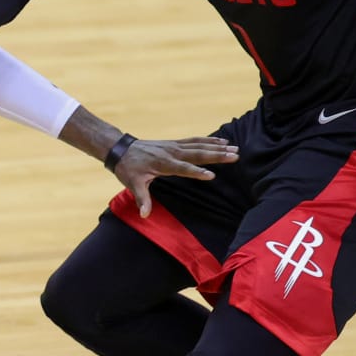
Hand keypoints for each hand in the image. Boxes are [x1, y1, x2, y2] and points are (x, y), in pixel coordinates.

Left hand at [111, 136, 238, 217]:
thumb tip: (144, 215)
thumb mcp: (133, 184)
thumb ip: (142, 199)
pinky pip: (195, 140)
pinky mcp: (175, 143)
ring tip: (234, 148)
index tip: (212, 175)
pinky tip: (222, 141)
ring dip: (217, 147)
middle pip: (197, 154)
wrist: (121, 149)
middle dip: (217, 155)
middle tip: (235, 156)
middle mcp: (171, 152)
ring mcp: (174, 146)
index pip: (183, 168)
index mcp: (163, 163)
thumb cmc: (128, 168)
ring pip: (199, 145)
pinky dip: (209, 140)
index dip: (197, 172)